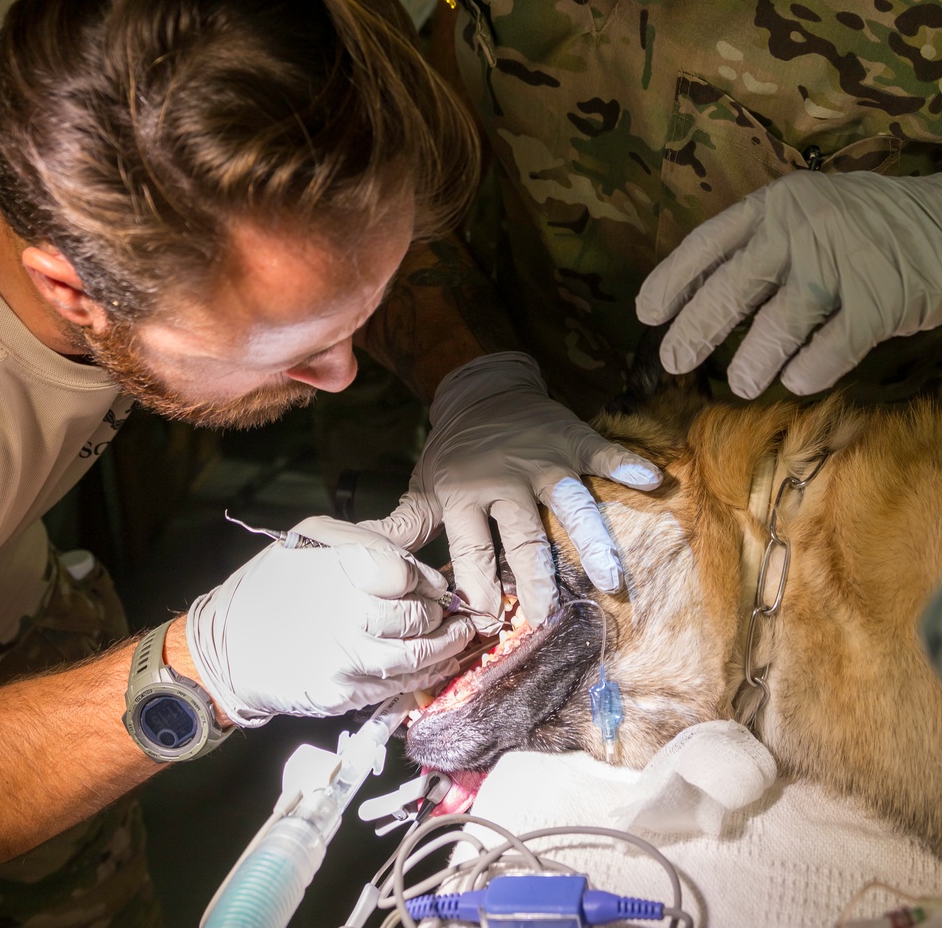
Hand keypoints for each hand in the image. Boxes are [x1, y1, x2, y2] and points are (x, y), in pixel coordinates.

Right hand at [184, 517, 473, 722]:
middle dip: (442, 615)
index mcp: (340, 566)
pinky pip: (399, 687)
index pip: (407, 573)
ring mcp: (346, 658)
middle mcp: (346, 612)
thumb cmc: (274, 583)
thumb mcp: (315, 537)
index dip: (427, 579)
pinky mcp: (343, 693)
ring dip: (448, 648)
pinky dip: (426, 675)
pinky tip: (437, 664)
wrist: (228, 646)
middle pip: (420, 617)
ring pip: (418, 656)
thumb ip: (371, 536)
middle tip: (455, 612)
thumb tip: (420, 537)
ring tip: (461, 637)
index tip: (434, 583)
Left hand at [362, 352, 661, 629]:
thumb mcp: (425, 486)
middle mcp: (503, 479)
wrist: (481, 390)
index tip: (489, 625)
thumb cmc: (453, 453)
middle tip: (547, 615)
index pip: (471, 549)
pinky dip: (626, 464)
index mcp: (462, 494)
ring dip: (589, 538)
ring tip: (610, 575)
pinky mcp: (571, 438)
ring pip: (568, 503)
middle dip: (533, 576)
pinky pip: (602, 452)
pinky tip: (652, 480)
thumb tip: (364, 557)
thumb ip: (406, 525)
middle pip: (521, 535)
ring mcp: (542, 459)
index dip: (478, 588)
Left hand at [636, 170, 941, 398]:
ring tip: (742, 382)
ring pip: (774, 329)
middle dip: (695, 331)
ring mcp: (837, 266)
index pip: (706, 244)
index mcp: (774, 205)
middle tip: (674, 362)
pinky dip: (808, 372)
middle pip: (729, 291)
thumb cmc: (866, 224)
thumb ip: (761, 245)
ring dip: (751, 364)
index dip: (672, 281)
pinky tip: (799, 380)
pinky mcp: (878, 303)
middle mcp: (797, 231)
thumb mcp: (806, 212)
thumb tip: (703, 298)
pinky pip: (828, 352)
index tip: (646, 314)